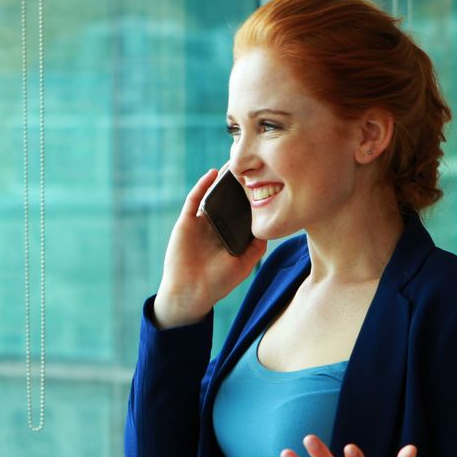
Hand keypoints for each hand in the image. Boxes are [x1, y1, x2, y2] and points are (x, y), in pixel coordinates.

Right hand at [154, 167, 266, 328]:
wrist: (190, 293)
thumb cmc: (217, 283)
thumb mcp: (244, 265)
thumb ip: (256, 248)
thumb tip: (270, 229)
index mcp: (228, 235)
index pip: (241, 211)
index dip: (251, 197)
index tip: (265, 181)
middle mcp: (215, 226)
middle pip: (227, 199)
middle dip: (238, 183)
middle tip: (252, 164)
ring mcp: (200, 223)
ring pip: (212, 195)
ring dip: (221, 179)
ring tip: (235, 163)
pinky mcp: (186, 222)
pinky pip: (194, 199)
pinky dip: (202, 185)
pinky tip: (213, 174)